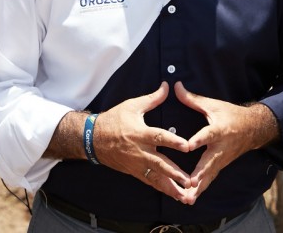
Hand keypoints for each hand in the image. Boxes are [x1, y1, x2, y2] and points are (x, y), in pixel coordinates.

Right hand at [95, 81, 191, 200]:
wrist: (92, 138)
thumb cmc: (113, 120)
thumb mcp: (132, 105)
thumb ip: (153, 98)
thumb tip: (168, 86)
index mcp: (140, 133)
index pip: (159, 137)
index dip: (173, 141)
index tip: (187, 146)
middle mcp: (139, 151)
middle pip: (160, 163)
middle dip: (175, 173)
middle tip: (189, 181)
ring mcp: (136, 163)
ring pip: (156, 178)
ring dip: (171, 187)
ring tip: (186, 196)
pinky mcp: (133, 171)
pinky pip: (149, 181)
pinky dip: (161, 189)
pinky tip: (173, 195)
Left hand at [174, 81, 278, 204]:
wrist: (253, 129)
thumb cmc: (231, 115)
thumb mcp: (214, 105)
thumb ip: (193, 99)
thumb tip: (176, 86)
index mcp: (219, 129)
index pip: (208, 135)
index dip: (198, 140)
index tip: (187, 146)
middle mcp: (221, 147)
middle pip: (209, 162)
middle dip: (199, 174)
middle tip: (189, 184)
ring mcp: (222, 159)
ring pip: (209, 175)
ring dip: (199, 188)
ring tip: (186, 198)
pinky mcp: (221, 166)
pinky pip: (210, 179)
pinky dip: (201, 189)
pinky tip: (189, 199)